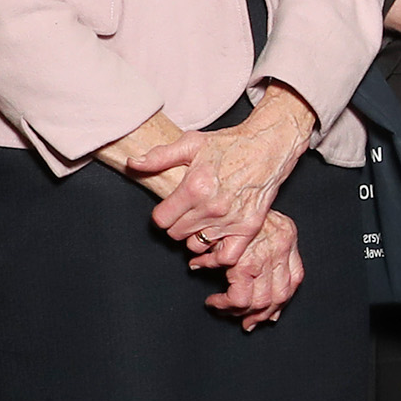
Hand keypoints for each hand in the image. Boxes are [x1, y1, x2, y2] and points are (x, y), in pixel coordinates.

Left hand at [133, 86, 315, 264]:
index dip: (162, 214)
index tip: (170, 208)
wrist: (268, 146)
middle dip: (177, 225)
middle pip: (176, 234)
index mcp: (194, 187)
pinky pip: (227, 256)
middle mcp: (211, 207)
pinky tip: (213, 247)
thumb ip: (159, 157)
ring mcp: (231, 219)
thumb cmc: (230, 144)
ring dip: (195, 237)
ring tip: (201, 224)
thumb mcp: (191, 143)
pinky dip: (217, 257)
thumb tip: (133, 163)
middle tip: (186, 213)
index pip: (161, 220)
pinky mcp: (249, 227)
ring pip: (197, 246)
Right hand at [205, 211, 302, 328]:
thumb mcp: (252, 224)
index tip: (269, 313)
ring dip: (241, 312)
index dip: (281, 300)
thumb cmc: (225, 207)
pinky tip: (214, 302)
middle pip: (281, 295)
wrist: (212, 192)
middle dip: (262, 313)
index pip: (294, 279)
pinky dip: (225, 304)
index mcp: (287, 235)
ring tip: (225, 309)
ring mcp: (265, 256)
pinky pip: (240, 298)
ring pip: (262, 301)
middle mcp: (282, 246)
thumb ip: (258, 249)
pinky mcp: (243, 263)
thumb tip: (262, 286)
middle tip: (246, 321)